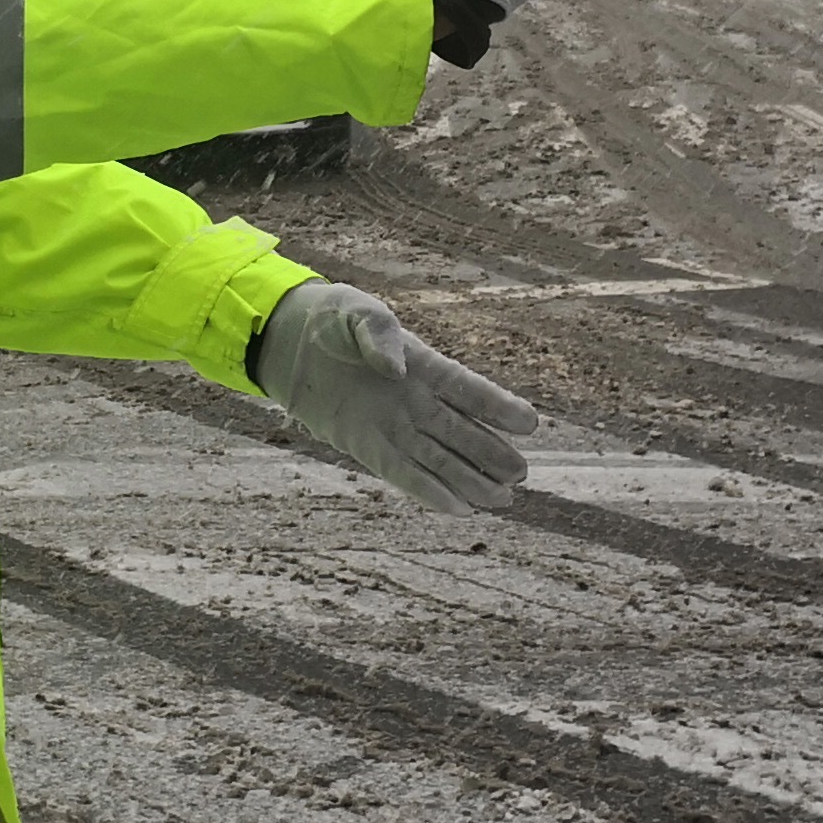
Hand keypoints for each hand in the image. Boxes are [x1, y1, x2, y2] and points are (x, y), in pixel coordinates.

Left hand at [247, 280, 536, 513]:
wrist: (292, 341)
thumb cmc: (333, 320)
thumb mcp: (356, 313)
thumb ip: (378, 335)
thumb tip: (396, 368)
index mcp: (422, 364)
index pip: (466, 389)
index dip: (497, 406)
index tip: (529, 422)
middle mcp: (415, 400)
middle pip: (460, 431)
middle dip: (491, 453)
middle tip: (521, 475)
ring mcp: (393, 426)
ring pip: (439, 459)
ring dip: (470, 480)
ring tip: (503, 500)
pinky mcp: (368, 446)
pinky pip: (404, 473)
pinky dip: (430, 492)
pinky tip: (459, 509)